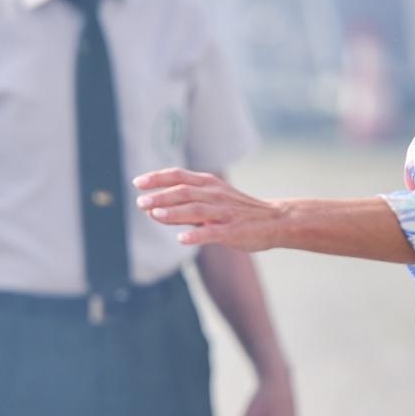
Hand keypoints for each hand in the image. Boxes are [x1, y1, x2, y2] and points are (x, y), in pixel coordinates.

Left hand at [133, 169, 283, 251]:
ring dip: (174, 212)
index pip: (179, 176)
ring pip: (196, 209)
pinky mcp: (233, 231)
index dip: (158, 178)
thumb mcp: (211, 201)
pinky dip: (197, 235)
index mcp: (209, 184)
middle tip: (140, 201)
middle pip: (184, 192)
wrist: (276, 220)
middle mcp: (215, 195)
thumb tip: (151, 210)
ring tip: (153, 215)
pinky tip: (181, 239)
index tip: (138, 182)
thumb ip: (182, 206)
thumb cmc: (238, 212)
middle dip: (160, 196)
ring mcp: (224, 213)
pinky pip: (213, 232)